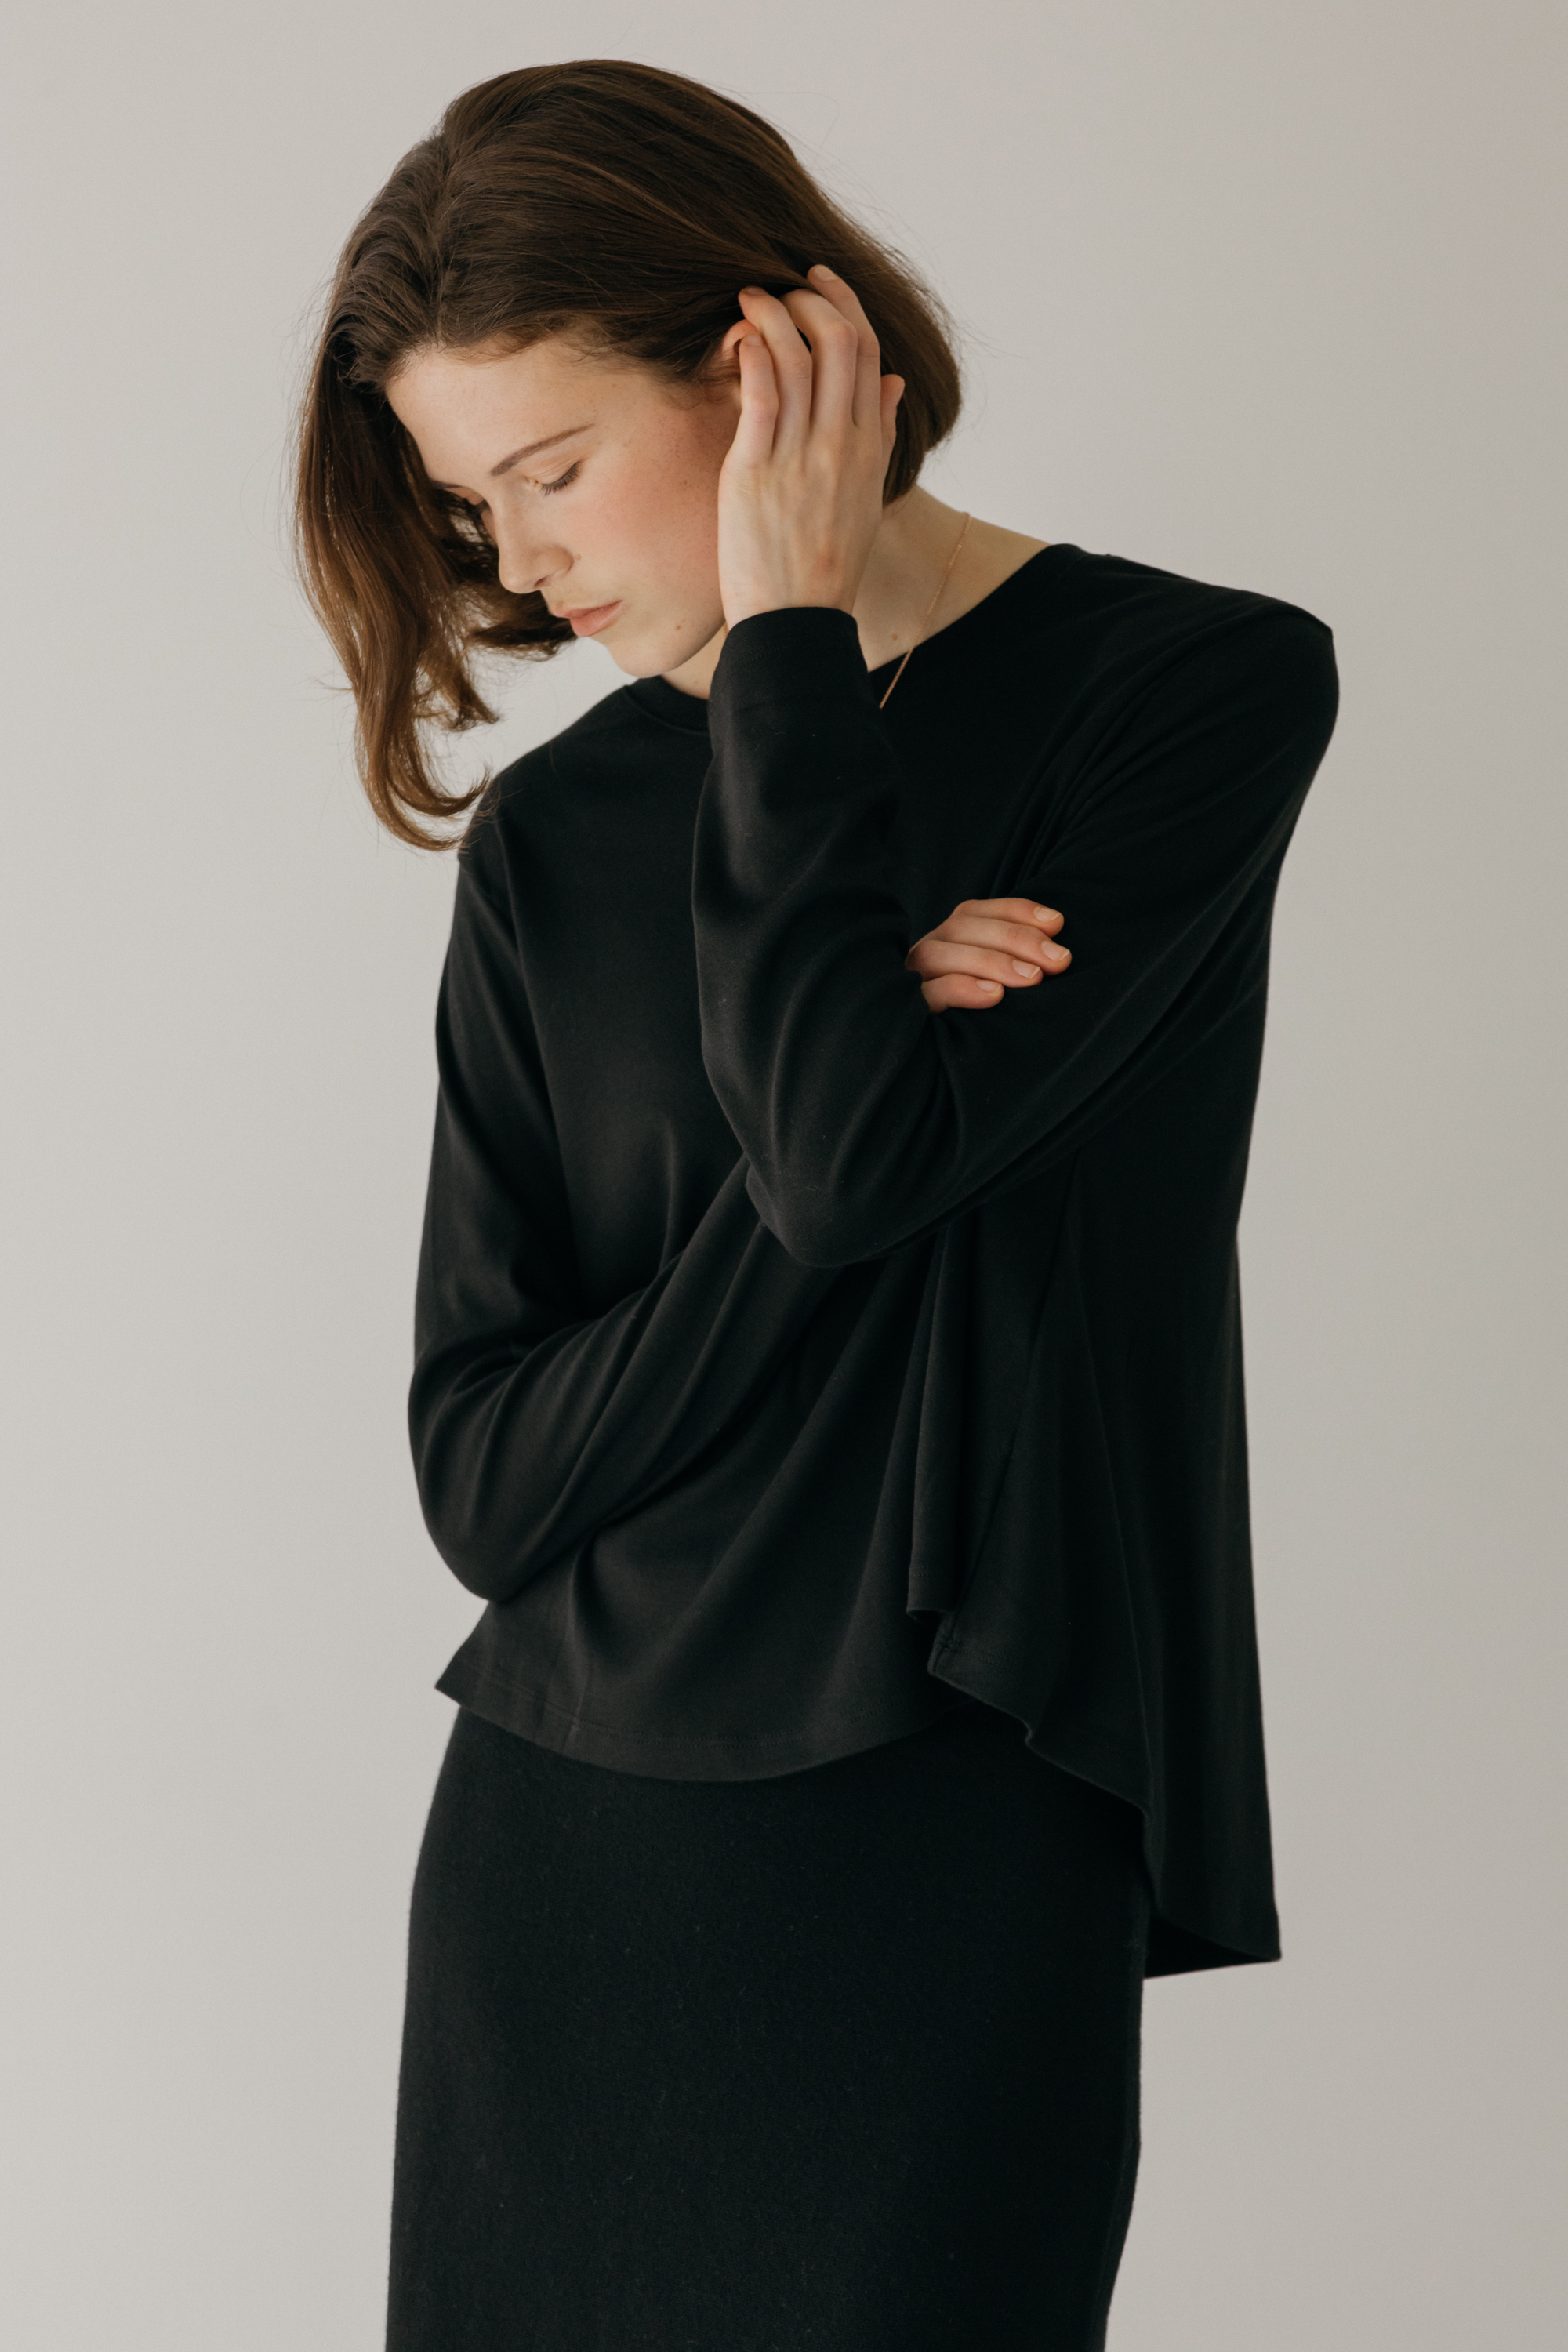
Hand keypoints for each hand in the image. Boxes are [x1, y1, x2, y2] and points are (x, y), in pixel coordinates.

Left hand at [717, 266, 904, 627]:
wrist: (797, 622)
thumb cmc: (826, 566)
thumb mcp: (867, 498)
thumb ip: (882, 435)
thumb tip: (894, 384)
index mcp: (871, 447)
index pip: (869, 354)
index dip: (845, 305)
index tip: (820, 282)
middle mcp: (842, 444)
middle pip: (840, 341)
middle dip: (810, 299)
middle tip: (780, 287)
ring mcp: (801, 456)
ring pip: (800, 356)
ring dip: (773, 313)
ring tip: (748, 299)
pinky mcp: (757, 471)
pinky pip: (762, 393)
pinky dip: (753, 352)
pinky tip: (739, 336)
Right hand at [905, 899, 1070, 1012]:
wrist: (927, 1073)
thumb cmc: (978, 1022)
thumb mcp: (998, 986)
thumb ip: (1017, 964)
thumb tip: (1057, 954)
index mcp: (946, 940)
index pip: (976, 912)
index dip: (1017, 911)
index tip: (1057, 923)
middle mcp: (926, 953)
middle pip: (962, 928)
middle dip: (1016, 939)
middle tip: (1058, 960)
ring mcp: (909, 980)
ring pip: (940, 955)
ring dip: (991, 961)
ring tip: (1033, 979)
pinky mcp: (905, 1011)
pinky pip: (925, 993)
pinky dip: (961, 989)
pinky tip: (994, 996)